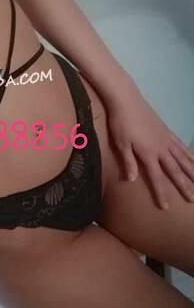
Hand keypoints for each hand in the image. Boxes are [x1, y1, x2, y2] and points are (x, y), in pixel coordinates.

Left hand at [106, 87, 193, 209]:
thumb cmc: (120, 123)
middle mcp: (161, 148)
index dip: (161, 192)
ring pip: (182, 158)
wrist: (127, 100)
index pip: (156, 177)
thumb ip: (128, 162)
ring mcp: (165, 138)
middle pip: (174, 170)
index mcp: (148, 153)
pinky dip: (189, 154)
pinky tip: (193, 159)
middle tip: (192, 199)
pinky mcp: (166, 130)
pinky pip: (180, 145)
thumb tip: (131, 180)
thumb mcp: (121, 144)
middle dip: (184, 185)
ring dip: (192, 171)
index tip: (166, 207)